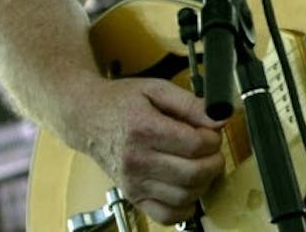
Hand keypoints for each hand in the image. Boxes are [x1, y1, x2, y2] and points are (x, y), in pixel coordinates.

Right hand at [75, 77, 224, 224]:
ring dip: (204, 183)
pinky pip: (165, 215)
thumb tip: (219, 118)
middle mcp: (137, 161)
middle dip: (214, 161)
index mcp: (145, 130)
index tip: (212, 132)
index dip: (213, 139)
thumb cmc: (121, 102)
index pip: (196, 145)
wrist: (86, 119)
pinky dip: (185, 207)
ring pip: (184, 196)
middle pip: (193, 173)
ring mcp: (133, 183)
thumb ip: (191, 103)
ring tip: (201, 166)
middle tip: (212, 150)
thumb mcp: (157, 89)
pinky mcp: (132, 196)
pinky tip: (188, 188)